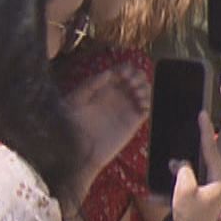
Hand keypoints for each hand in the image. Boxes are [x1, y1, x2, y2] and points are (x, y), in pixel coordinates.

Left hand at [65, 63, 149, 191]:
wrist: (80, 152)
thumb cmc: (72, 126)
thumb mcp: (73, 102)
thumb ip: (88, 85)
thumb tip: (108, 72)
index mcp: (103, 88)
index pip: (120, 71)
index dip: (125, 68)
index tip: (123, 74)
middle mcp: (117, 95)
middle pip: (136, 77)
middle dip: (137, 76)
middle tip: (131, 83)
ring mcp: (127, 107)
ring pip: (145, 89)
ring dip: (145, 87)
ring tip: (136, 94)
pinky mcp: (134, 121)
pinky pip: (148, 107)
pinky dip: (149, 102)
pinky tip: (141, 104)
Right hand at [167, 112, 220, 220]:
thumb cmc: (189, 215)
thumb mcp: (184, 189)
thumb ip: (184, 170)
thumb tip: (181, 163)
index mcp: (220, 179)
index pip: (212, 150)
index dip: (206, 131)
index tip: (202, 115)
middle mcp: (220, 181)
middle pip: (209, 155)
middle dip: (201, 141)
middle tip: (199, 122)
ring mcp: (213, 186)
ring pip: (200, 165)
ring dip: (187, 162)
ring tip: (173, 163)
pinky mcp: (204, 192)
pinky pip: (195, 174)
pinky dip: (185, 171)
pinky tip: (173, 169)